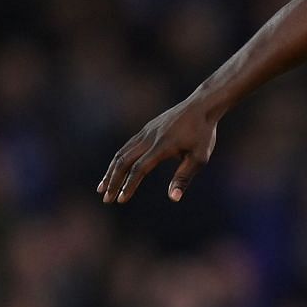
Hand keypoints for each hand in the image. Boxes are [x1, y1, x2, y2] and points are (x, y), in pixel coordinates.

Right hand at [98, 99, 219, 202]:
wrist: (201, 106)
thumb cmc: (203, 133)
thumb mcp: (200, 157)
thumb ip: (184, 177)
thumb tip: (173, 198)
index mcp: (162, 146)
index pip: (139, 169)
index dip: (128, 185)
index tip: (120, 200)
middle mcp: (149, 138)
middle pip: (123, 161)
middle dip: (112, 181)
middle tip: (106, 199)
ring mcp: (145, 132)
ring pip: (121, 153)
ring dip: (111, 171)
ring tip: (102, 187)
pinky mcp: (146, 129)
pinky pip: (127, 146)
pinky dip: (118, 160)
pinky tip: (115, 170)